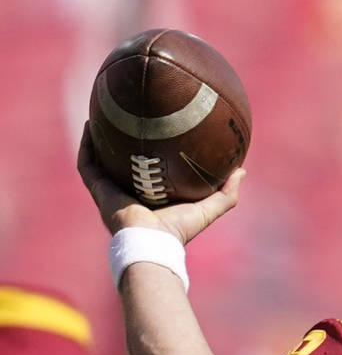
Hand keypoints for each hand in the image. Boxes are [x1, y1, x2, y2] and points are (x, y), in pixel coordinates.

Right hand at [76, 122, 243, 242]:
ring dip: (98, 138)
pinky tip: (90, 124)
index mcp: (151, 197)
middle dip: (121, 142)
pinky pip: (87, 163)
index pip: (149, 172)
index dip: (151, 153)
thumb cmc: (178, 229)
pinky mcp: (98, 190)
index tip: (158, 132)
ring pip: (100, 159)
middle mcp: (128, 192)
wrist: (151, 241)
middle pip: (122, 162)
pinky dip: (87, 144)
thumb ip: (226, 193)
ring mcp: (110, 191)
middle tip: (127, 116)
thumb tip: (242, 171)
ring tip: (102, 113)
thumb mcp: (208, 209)